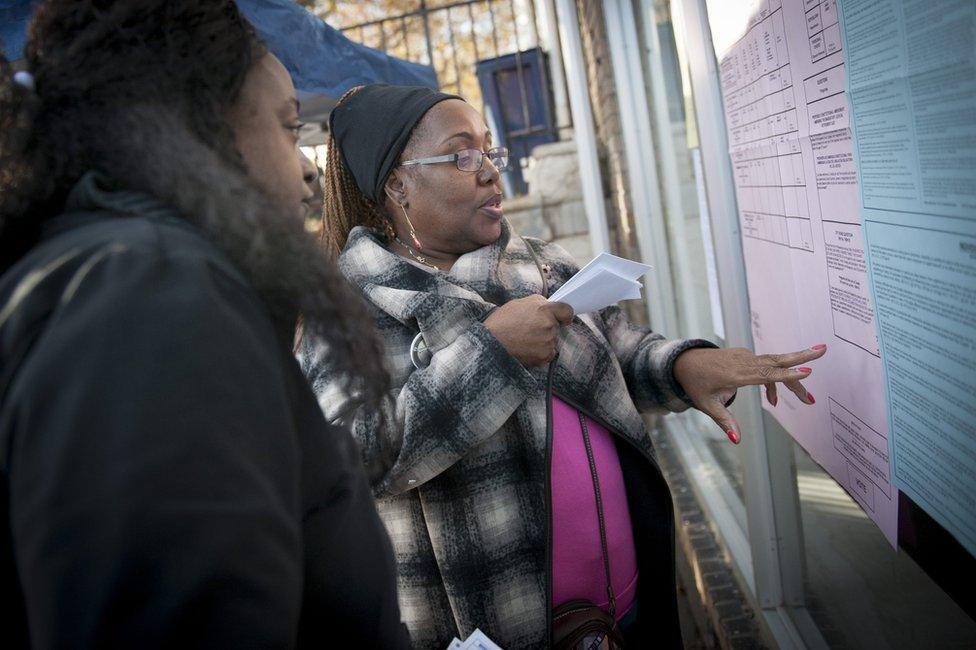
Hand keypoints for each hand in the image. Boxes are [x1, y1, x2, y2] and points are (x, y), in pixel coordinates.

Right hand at [484, 295, 573, 366]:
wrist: (490, 343)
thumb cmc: (502, 322)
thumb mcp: (519, 303)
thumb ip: (538, 303)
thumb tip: (548, 305)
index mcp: (544, 309)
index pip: (567, 311)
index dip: (563, 315)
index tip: (561, 318)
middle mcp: (549, 325)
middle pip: (557, 327)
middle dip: (547, 328)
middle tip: (530, 329)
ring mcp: (548, 341)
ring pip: (552, 341)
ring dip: (543, 341)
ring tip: (525, 340)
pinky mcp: (544, 355)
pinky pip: (548, 354)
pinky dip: (540, 353)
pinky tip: (527, 349)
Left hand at [672, 344, 827, 443]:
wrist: (685, 362)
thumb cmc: (696, 384)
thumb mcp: (707, 405)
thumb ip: (725, 421)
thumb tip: (737, 440)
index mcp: (735, 375)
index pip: (765, 374)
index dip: (787, 374)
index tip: (807, 370)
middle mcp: (743, 362)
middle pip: (776, 361)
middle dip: (801, 357)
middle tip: (823, 350)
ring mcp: (746, 357)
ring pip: (775, 364)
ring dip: (793, 375)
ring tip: (809, 398)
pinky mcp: (746, 356)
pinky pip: (766, 366)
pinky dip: (775, 380)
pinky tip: (774, 399)